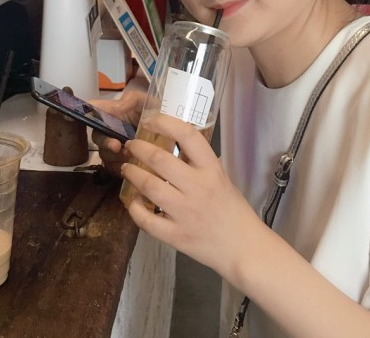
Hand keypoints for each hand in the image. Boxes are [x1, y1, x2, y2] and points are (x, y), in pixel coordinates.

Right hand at [90, 72, 147, 174]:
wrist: (172, 135)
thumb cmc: (155, 113)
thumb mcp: (147, 101)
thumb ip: (132, 99)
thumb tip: (116, 106)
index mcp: (113, 114)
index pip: (94, 111)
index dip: (87, 112)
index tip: (89, 115)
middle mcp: (110, 131)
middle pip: (98, 137)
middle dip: (105, 142)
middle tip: (116, 145)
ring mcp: (115, 148)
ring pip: (105, 155)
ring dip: (115, 157)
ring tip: (130, 157)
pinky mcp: (121, 164)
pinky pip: (114, 169)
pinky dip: (120, 169)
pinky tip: (129, 168)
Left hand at [121, 113, 259, 278]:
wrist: (243, 248)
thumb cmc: (233, 210)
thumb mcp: (221, 177)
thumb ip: (199, 162)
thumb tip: (174, 143)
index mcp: (211, 170)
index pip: (188, 135)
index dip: (165, 123)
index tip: (149, 121)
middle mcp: (198, 188)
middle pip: (160, 159)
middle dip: (139, 148)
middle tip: (131, 146)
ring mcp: (185, 213)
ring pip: (150, 187)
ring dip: (133, 174)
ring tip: (127, 169)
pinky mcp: (176, 236)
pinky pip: (147, 220)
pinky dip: (134, 209)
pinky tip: (131, 201)